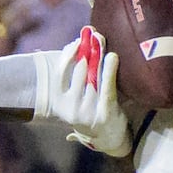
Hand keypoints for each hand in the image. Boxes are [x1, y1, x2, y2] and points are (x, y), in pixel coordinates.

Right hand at [50, 27, 130, 156]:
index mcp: (59, 102)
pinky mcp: (104, 113)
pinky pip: (107, 87)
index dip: (68, 56)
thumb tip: (78, 42)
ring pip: (93, 77)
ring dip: (98, 56)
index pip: (60, 74)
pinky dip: (109, 70)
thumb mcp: (78, 94)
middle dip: (86, 50)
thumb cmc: (92, 108)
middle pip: (79, 72)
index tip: (77, 42)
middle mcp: (70, 108)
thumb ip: (76, 72)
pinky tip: (112, 56)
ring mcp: (87, 112)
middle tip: (94, 35)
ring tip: (101, 41)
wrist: (108, 137)